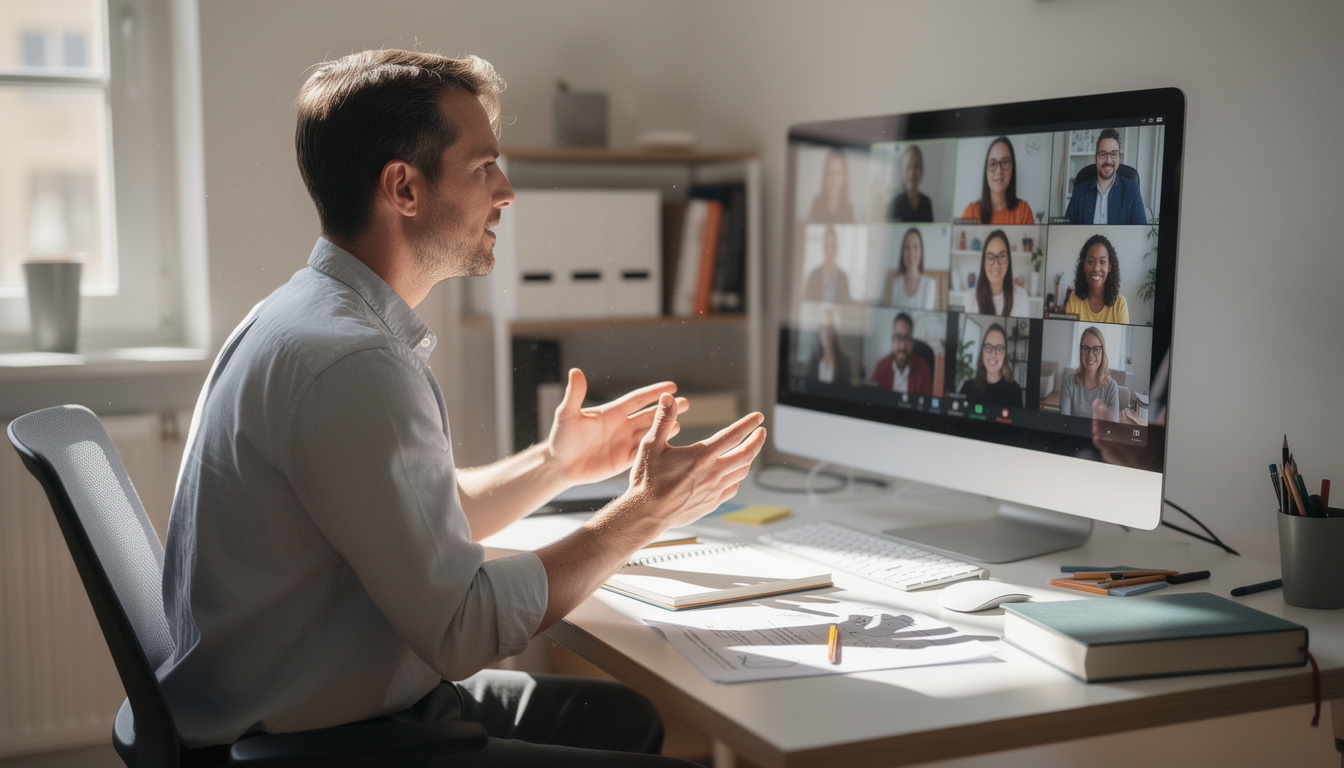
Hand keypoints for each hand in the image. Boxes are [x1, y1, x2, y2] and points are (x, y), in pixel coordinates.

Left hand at [546, 368, 688, 485]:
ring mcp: (623, 443)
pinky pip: (644, 452)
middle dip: (667, 408)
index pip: (637, 399)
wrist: (559, 466)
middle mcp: (621, 426)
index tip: (672, 386)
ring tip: (681, 420)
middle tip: (686, 403)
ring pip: (649, 432)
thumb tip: (575, 371)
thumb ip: (575, 395)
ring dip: (665, 427)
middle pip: (649, 414)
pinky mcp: (623, 460)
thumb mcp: (567, 415)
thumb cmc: (561, 438)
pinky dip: (657, 446)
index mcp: (611, 412)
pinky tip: (669, 442)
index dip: (654, 392)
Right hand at [626, 393, 766, 529]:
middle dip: (757, 441)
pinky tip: (733, 474)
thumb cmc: (647, 479)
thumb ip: (663, 420)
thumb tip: (668, 398)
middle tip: (761, 433)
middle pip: (746, 455)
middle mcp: (712, 473)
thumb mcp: (651, 445)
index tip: (758, 417)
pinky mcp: (711, 504)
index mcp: (701, 456)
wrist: (646, 513)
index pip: (733, 436)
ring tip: (748, 451)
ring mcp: (714, 490)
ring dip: (748, 459)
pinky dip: (737, 478)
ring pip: (742, 472)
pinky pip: (732, 489)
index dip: (748, 424)